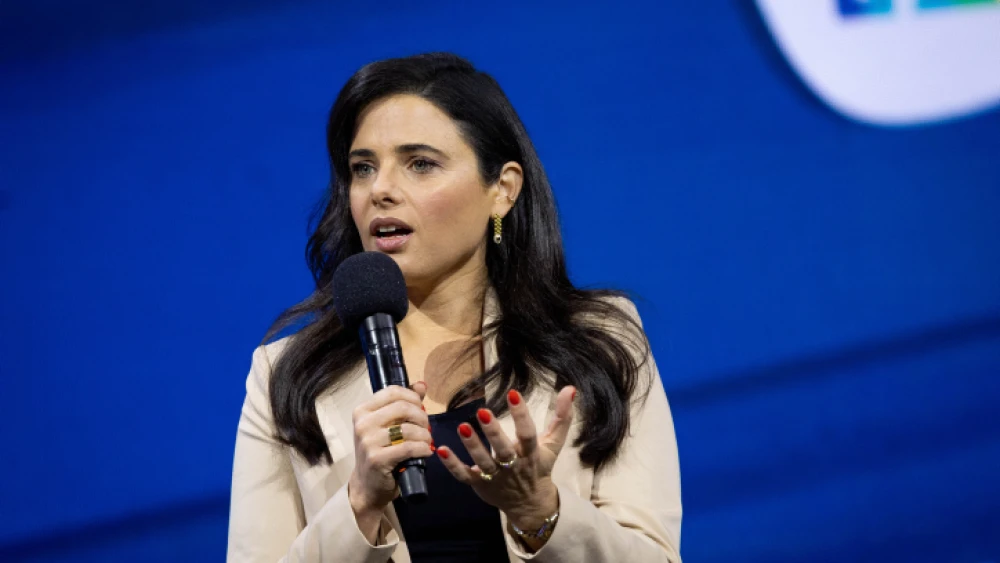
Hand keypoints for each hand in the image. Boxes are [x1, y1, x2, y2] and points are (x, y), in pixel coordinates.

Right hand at [347, 382, 433, 523]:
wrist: (367, 486)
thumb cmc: (380, 452)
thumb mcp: (387, 426)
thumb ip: (403, 404)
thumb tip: (421, 385)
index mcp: (362, 411)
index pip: (393, 392)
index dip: (413, 398)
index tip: (420, 409)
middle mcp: (362, 424)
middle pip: (403, 408)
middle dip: (422, 417)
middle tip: (426, 427)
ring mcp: (368, 442)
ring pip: (409, 429)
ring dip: (425, 435)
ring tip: (427, 441)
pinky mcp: (377, 459)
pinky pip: (409, 447)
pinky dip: (423, 449)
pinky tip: (427, 452)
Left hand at [436, 385, 575, 534]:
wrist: (530, 505)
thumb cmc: (540, 467)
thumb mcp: (553, 444)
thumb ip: (562, 417)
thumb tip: (570, 389)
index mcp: (531, 454)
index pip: (528, 434)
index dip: (521, 415)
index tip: (514, 394)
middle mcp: (513, 466)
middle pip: (503, 449)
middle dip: (493, 432)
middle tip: (482, 411)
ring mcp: (495, 477)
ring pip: (483, 462)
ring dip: (472, 446)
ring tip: (462, 427)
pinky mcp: (479, 484)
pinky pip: (464, 475)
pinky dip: (452, 465)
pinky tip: (440, 449)